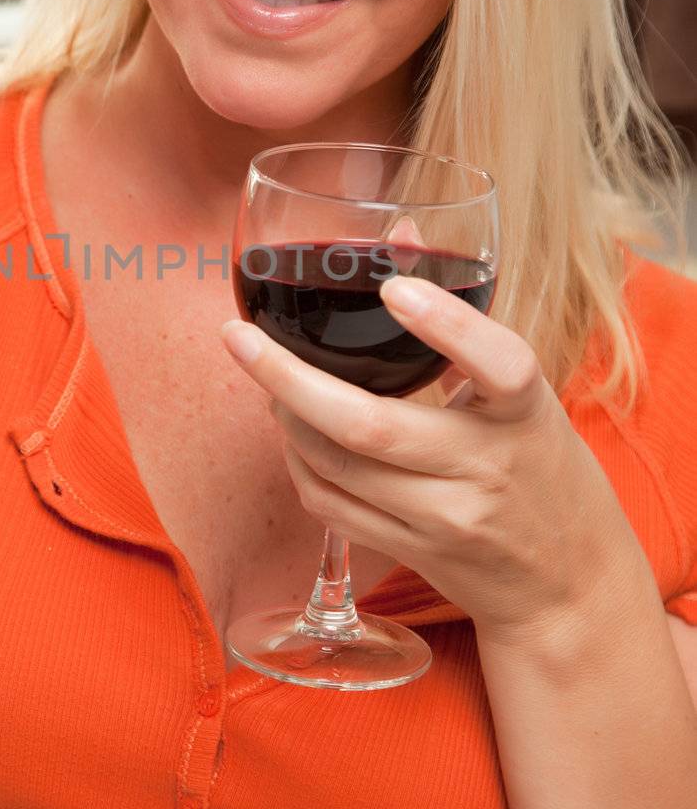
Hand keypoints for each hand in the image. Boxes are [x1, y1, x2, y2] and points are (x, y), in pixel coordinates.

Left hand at [220, 273, 648, 644]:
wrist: (569, 580)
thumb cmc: (539, 464)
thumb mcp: (520, 393)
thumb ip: (461, 315)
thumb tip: (401, 227)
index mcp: (525, 414)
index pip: (500, 365)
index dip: (447, 325)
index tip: (395, 286)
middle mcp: (485, 469)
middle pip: (370, 426)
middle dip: (288, 378)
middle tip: (240, 338)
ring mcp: (444, 519)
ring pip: (335, 466)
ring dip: (284, 418)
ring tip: (267, 380)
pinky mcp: (412, 553)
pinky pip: (330, 505)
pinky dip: (299, 463)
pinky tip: (295, 433)